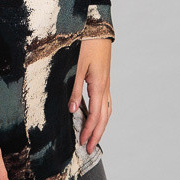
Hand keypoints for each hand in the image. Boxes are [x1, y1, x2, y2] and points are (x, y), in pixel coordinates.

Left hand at [68, 38, 112, 153]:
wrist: (97, 30)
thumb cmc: (86, 46)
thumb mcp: (77, 68)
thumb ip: (75, 90)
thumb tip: (73, 111)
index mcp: (98, 86)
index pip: (95, 116)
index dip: (88, 131)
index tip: (82, 143)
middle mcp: (105, 88)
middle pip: (104, 118)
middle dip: (97, 134)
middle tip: (90, 149)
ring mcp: (106, 84)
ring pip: (107, 111)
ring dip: (101, 126)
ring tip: (94, 137)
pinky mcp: (104, 80)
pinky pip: (106, 102)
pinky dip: (102, 114)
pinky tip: (96, 117)